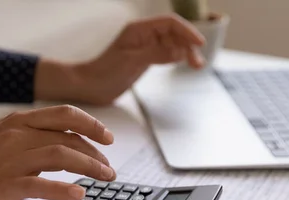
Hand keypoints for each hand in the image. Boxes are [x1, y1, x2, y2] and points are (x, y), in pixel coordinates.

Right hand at [0, 105, 115, 199]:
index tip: (108, 138)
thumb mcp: (1, 136)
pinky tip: (78, 194)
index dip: (92, 125)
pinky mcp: (5, 184)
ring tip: (105, 178)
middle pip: (70, 139)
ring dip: (90, 167)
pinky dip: (64, 188)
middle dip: (96, 154)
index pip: (65, 115)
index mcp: (19, 123)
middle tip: (108, 170)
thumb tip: (61, 146)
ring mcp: (13, 160)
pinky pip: (41, 183)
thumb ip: (29, 137)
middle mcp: (19, 136)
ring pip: (62, 156)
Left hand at [35, 15, 204, 104]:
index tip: (199, 44)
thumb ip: (157, 54)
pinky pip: (166, 53)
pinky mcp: (144, 59)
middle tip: (197, 63)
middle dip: (188, 44)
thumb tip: (181, 50)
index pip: (169, 23)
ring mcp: (144, 47)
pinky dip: (177, 57)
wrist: (89, 87)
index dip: (187, 31)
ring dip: (185, 52)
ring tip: (196, 66)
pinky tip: (183, 63)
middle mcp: (143, 35)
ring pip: (172, 44)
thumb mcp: (132, 62)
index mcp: (138, 30)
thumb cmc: (104, 73)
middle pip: (174, 33)